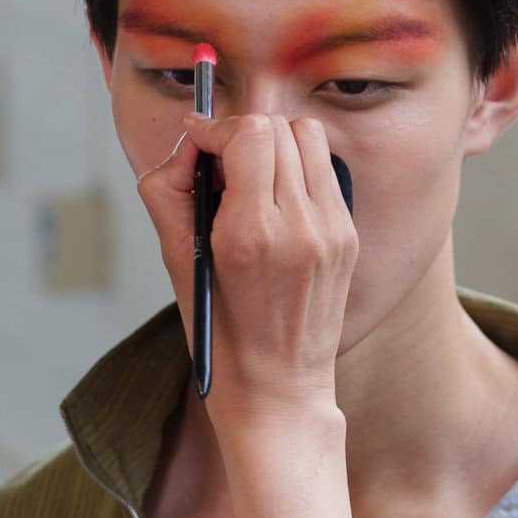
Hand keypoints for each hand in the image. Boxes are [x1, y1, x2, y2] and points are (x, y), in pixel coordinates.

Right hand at [134, 112, 357, 438]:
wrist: (279, 389)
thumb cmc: (219, 333)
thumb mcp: (176, 264)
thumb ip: (169, 193)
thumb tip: (187, 143)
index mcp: (252, 235)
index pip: (248, 134)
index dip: (215, 131)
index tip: (197, 148)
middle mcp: (300, 226)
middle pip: (276, 128)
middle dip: (240, 136)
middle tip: (220, 170)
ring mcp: (332, 230)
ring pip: (307, 138)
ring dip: (274, 146)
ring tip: (252, 183)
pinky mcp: (348, 236)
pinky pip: (325, 171)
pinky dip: (297, 172)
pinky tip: (277, 206)